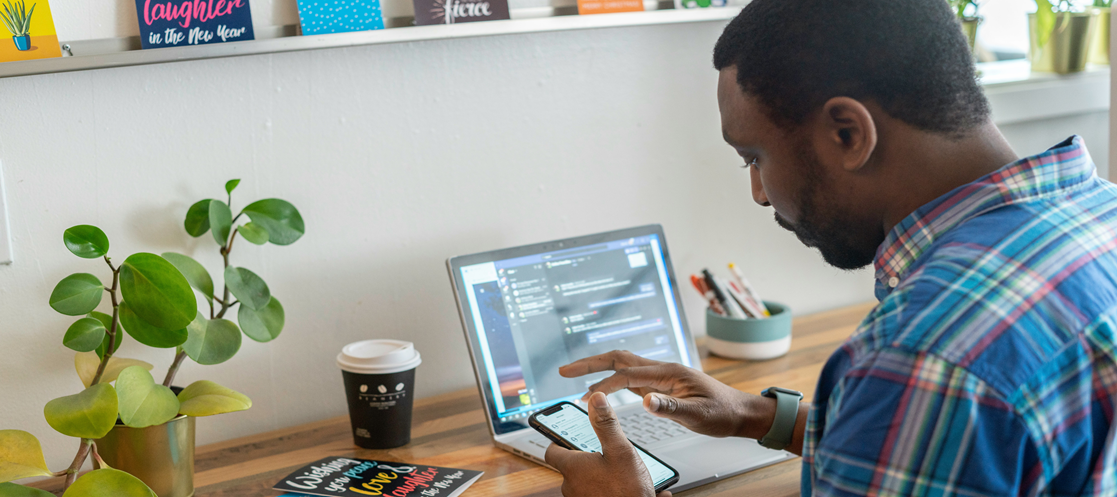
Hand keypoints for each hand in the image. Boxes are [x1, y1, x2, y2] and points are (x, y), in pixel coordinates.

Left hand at [545, 392, 671, 496]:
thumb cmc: (627, 492)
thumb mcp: (620, 451)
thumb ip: (606, 424)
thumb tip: (596, 399)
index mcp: (572, 467)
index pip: (552, 450)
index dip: (558, 440)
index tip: (567, 434)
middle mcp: (571, 486)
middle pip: (571, 466)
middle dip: (586, 458)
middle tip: (604, 451)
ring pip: (585, 481)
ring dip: (600, 475)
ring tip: (623, 471)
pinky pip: (597, 493)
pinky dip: (609, 489)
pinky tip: (633, 488)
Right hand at [559, 350, 775, 439]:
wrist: (739, 413)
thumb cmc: (722, 413)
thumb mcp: (699, 416)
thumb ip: (672, 408)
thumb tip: (645, 402)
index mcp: (668, 373)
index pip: (626, 373)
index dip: (601, 380)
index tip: (580, 389)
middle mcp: (662, 370)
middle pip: (619, 358)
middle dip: (590, 363)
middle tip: (564, 371)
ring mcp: (661, 376)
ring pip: (623, 365)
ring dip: (598, 368)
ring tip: (575, 376)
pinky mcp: (662, 386)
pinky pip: (631, 377)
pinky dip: (612, 379)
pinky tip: (603, 387)